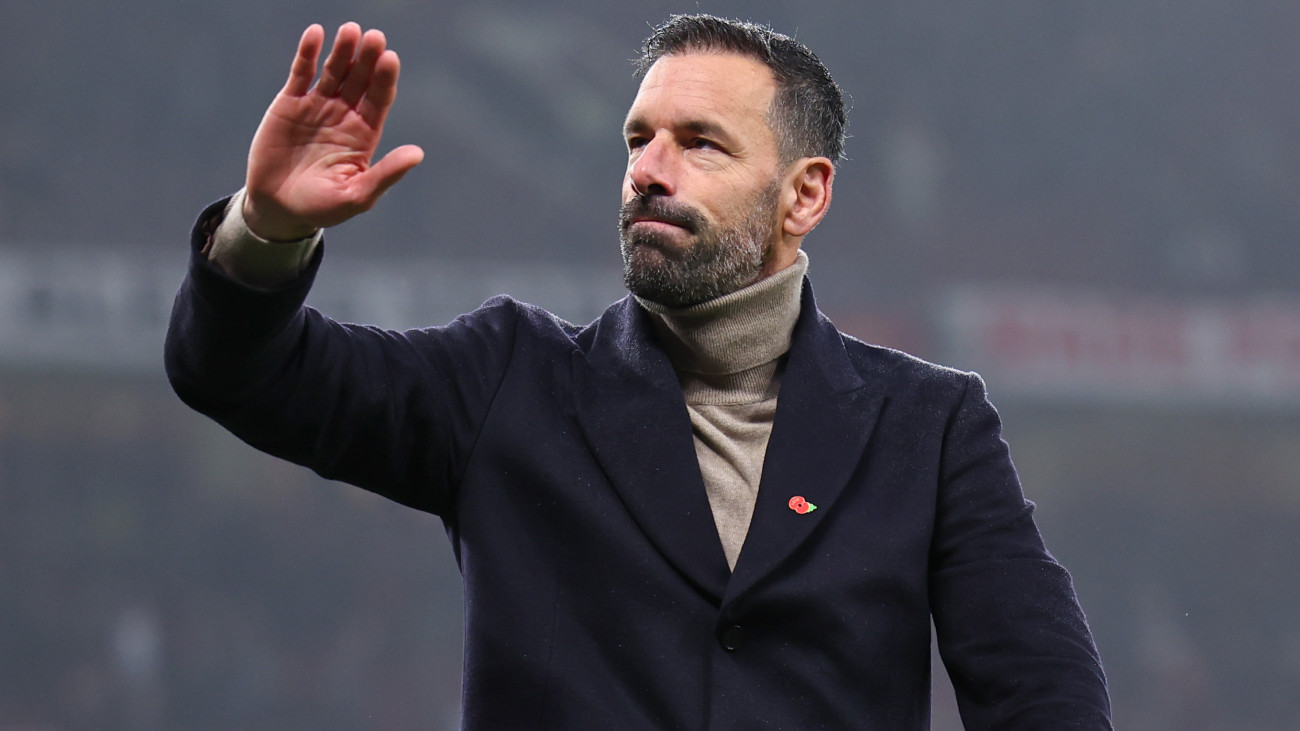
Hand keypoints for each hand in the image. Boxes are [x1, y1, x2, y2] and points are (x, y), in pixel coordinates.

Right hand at [243, 23, 424, 240]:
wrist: (278, 208)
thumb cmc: (322, 207)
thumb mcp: (356, 196)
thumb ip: (385, 174)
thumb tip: (418, 154)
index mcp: (365, 134)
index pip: (379, 99)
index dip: (384, 79)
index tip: (390, 59)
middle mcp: (345, 115)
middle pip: (360, 79)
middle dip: (367, 59)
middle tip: (375, 37)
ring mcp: (318, 106)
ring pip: (333, 71)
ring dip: (342, 50)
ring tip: (351, 30)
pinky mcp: (290, 103)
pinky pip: (301, 73)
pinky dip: (307, 53)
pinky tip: (316, 33)